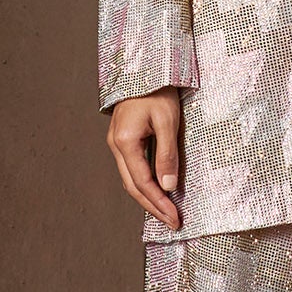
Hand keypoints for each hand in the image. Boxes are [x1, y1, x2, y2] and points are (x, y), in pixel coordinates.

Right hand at [107, 88, 182, 227]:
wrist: (145, 68)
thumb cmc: (157, 90)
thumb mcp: (168, 121)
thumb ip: (167, 155)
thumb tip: (168, 187)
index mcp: (125, 142)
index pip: (142, 183)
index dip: (159, 203)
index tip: (174, 218)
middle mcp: (116, 145)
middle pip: (132, 186)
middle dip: (153, 207)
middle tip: (172, 222)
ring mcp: (117, 142)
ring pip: (130, 179)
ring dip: (148, 197)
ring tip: (166, 212)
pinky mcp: (123, 139)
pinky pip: (132, 168)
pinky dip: (144, 184)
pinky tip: (157, 190)